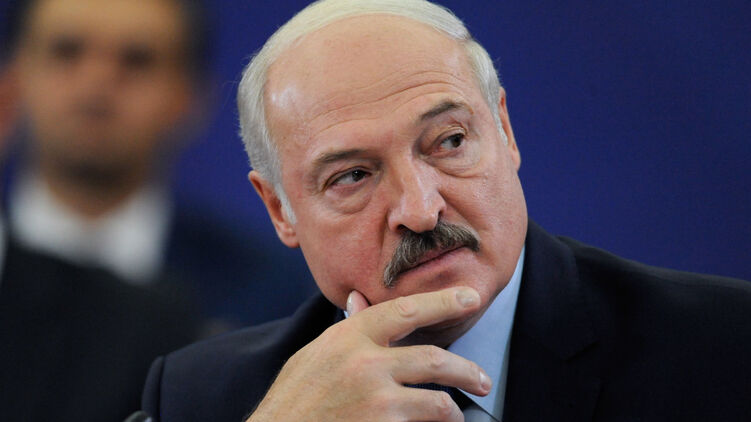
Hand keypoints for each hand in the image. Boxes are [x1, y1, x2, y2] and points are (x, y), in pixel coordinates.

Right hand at [246, 287, 490, 421]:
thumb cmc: (293, 399)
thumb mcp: (313, 354)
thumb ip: (344, 331)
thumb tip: (358, 299)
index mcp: (349, 337)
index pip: (406, 310)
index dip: (444, 302)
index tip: (470, 297)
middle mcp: (366, 364)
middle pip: (433, 359)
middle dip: (466, 370)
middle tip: (484, 379)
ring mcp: (376, 400)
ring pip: (437, 401)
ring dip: (454, 412)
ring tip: (458, 418)